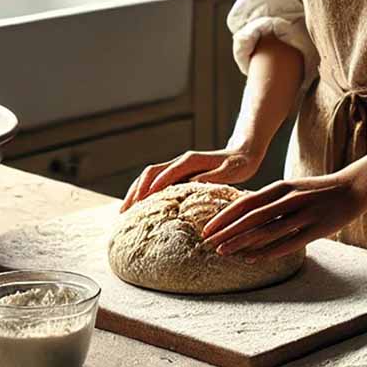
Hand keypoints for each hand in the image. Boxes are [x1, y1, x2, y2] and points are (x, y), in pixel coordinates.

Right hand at [120, 146, 262, 212]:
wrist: (242, 154)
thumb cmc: (239, 165)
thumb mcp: (231, 171)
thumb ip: (213, 177)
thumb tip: (195, 183)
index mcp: (191, 161)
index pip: (167, 172)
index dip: (154, 186)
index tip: (143, 202)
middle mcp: (180, 161)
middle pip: (150, 173)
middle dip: (136, 191)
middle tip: (125, 211)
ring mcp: (177, 167)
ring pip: (149, 177)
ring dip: (135, 192)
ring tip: (124, 211)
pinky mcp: (177, 173)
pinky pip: (154, 181)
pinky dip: (143, 192)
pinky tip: (138, 206)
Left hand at [199, 172, 366, 260]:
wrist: (352, 188)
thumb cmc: (317, 191)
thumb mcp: (291, 189)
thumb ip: (270, 200)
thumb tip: (244, 214)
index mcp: (280, 187)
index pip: (246, 202)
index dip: (225, 216)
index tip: (207, 228)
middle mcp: (289, 199)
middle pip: (251, 217)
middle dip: (227, 231)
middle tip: (208, 243)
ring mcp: (303, 214)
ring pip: (267, 231)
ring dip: (242, 243)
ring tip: (224, 253)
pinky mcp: (316, 229)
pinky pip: (288, 242)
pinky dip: (268, 251)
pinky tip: (252, 259)